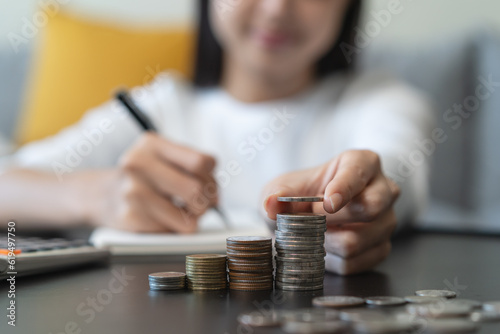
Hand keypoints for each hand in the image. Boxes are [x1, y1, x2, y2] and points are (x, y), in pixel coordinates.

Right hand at [86, 133, 216, 232]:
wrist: (102, 195)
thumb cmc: (144, 176)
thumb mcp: (162, 157)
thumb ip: (193, 168)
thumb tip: (215, 197)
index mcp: (151, 144)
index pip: (202, 162)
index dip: (211, 177)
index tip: (205, 184)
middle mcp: (138, 164)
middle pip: (196, 190)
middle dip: (206, 202)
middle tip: (200, 203)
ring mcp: (132, 191)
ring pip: (190, 216)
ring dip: (193, 217)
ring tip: (182, 210)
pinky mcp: (131, 218)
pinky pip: (174, 230)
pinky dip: (175, 227)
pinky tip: (162, 218)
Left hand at [262, 150, 399, 274]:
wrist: (306, 214)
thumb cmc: (303, 193)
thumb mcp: (285, 187)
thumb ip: (279, 193)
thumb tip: (271, 203)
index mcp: (363, 163)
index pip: (359, 173)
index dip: (344, 188)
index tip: (328, 203)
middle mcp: (383, 189)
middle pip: (370, 207)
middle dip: (334, 218)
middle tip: (310, 217)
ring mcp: (387, 220)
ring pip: (358, 240)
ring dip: (325, 242)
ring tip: (312, 233)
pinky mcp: (381, 248)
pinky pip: (355, 263)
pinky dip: (331, 260)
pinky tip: (322, 247)